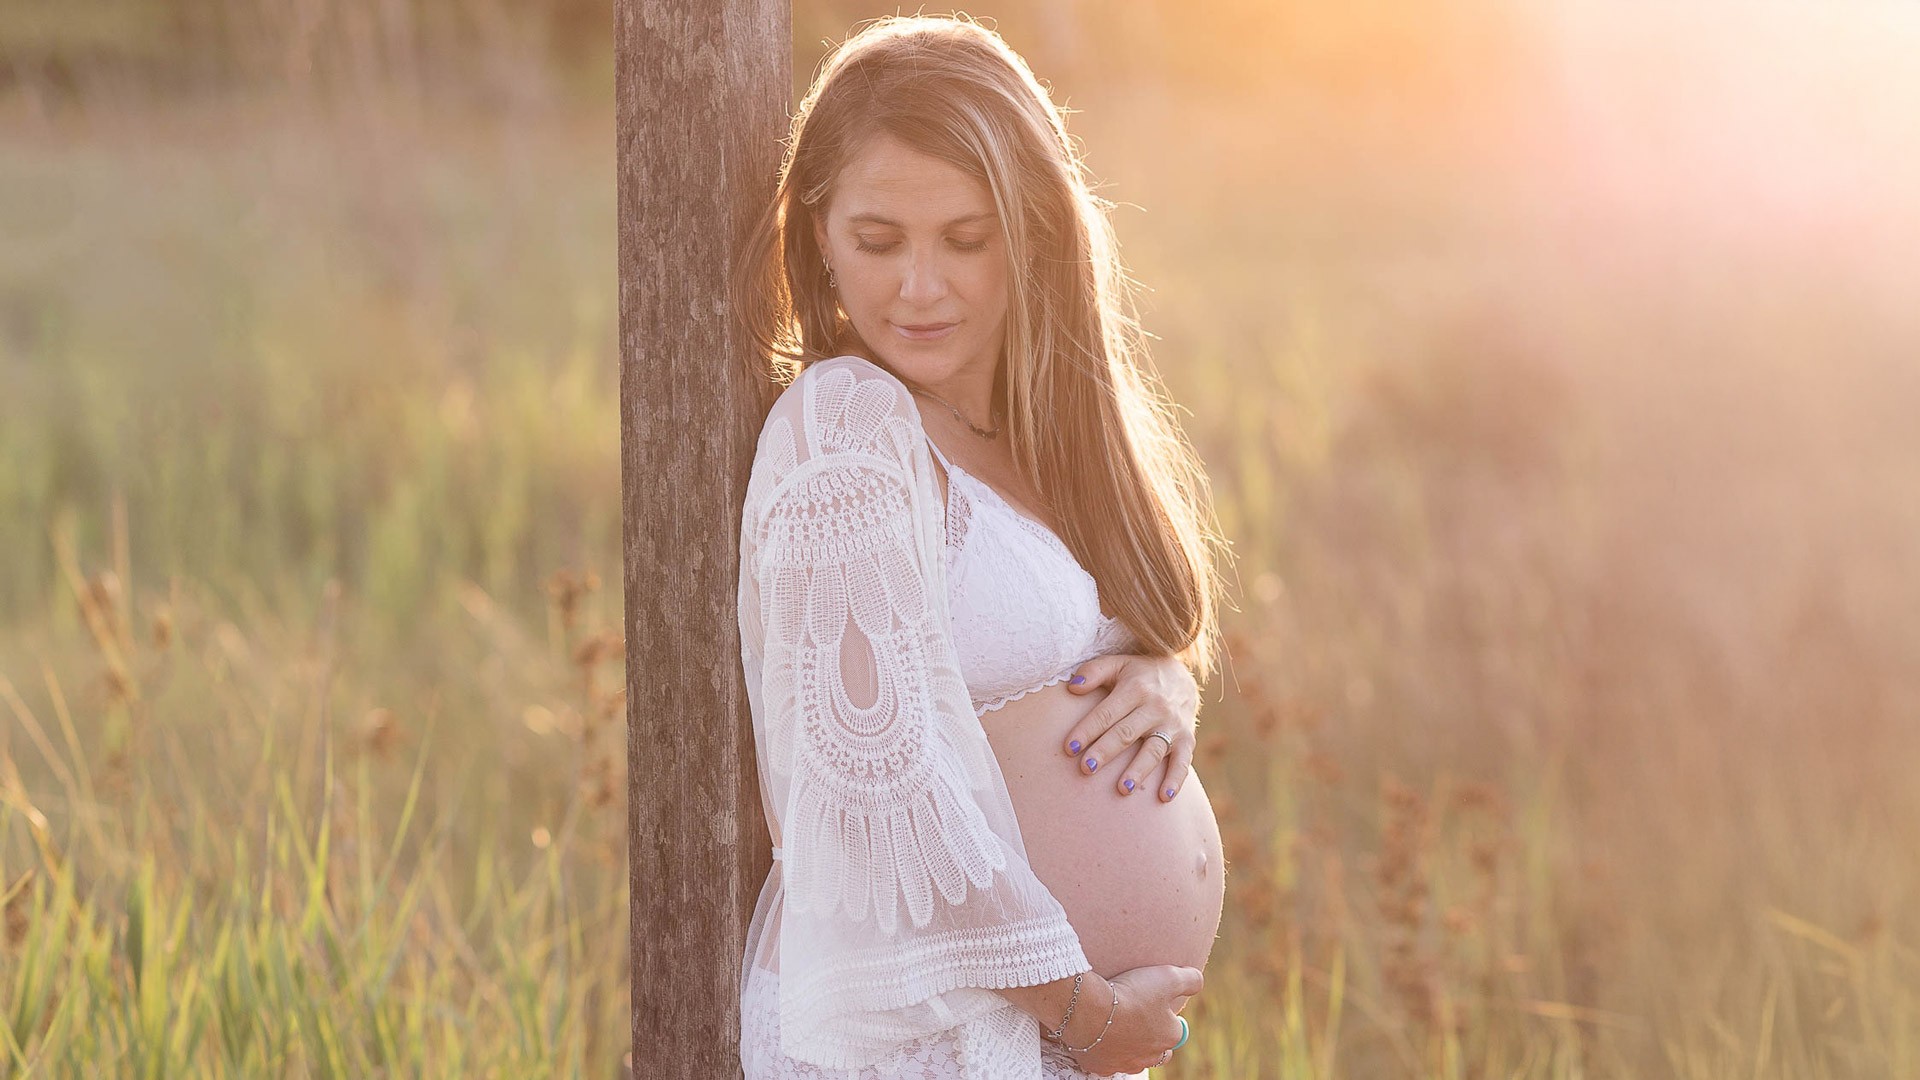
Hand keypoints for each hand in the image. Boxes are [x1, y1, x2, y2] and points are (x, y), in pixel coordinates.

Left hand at [1061, 653, 1198, 802]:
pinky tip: (1164, 797)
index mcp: (1134, 688)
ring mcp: (1172, 725)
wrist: (1182, 676)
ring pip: (1153, 750)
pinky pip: (1183, 761)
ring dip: (1138, 771)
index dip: (1087, 731)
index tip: (1068, 748)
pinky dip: (1175, 779)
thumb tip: (1073, 687)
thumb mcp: (1118, 664)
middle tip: (1086, 769)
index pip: (1106, 713)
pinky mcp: (1186, 739)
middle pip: (1126, 733)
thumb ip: (1093, 672)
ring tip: (1122, 789)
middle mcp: (1155, 707)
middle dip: (1105, 751)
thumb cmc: (1139, 674)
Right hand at [1063, 965, 1202, 1075]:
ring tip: (1118, 1026)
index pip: (1177, 1030)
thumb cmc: (1131, 994)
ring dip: (1131, 1047)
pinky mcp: (1100, 1066)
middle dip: (1153, 1038)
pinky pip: (1107, 1061)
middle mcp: (1149, 1057)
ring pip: (1134, 1060)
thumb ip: (1190, 980)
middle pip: (1159, 1052)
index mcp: (1169, 1037)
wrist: (1089, 1010)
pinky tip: (1098, 1035)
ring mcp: (1124, 1064)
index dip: (1168, 1015)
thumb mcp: (1169, 977)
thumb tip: (1198, 982)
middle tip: (1139, 1017)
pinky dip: (1105, 1050)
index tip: (1157, 1002)